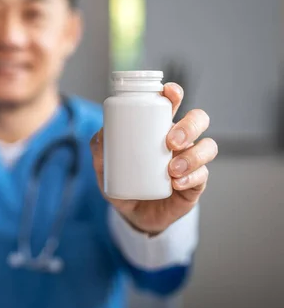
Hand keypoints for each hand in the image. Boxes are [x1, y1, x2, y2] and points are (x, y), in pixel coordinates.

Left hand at [90, 83, 217, 234]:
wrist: (134, 215)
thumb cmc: (124, 182)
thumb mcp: (106, 167)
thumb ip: (100, 150)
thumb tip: (101, 134)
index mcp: (159, 128)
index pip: (172, 103)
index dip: (174, 93)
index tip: (169, 92)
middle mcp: (180, 140)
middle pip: (198, 119)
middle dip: (189, 126)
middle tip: (170, 141)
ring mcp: (191, 160)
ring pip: (207, 147)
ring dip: (192, 155)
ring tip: (172, 168)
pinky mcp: (196, 183)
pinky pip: (203, 175)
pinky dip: (191, 177)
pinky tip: (176, 182)